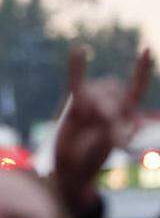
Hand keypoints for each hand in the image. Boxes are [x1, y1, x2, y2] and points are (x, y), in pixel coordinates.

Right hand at [53, 47, 152, 207]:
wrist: (71, 168)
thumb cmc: (91, 159)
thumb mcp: (106, 144)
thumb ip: (109, 125)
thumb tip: (106, 111)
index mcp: (126, 114)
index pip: (137, 87)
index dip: (142, 69)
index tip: (146, 49)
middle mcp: (110, 104)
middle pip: (114, 90)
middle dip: (108, 106)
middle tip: (100, 123)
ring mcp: (91, 102)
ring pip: (96, 89)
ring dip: (92, 102)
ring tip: (83, 118)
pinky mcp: (74, 104)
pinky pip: (75, 81)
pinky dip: (77, 67)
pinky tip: (80, 49)